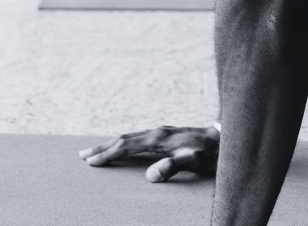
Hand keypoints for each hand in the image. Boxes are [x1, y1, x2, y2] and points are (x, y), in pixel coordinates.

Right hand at [79, 124, 219, 181]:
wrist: (226, 138)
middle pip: (123, 139)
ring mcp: (161, 132)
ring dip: (111, 144)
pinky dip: (124, 143)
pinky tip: (123, 148)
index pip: (126, 146)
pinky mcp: (166, 135)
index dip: (107, 154)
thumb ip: (174, 166)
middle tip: (81, 156)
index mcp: (158, 139)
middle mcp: (157, 132)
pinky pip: (138, 138)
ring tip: (95, 151)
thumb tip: (150, 176)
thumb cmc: (211, 153)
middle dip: (101, 147)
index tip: (90, 162)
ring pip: (129, 137)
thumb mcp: (194, 161)